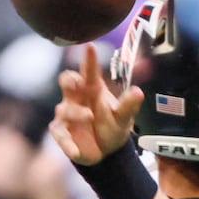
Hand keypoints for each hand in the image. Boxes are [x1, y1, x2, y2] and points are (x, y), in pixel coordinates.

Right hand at [49, 43, 142, 165]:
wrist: (105, 153)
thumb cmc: (112, 128)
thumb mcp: (123, 118)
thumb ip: (129, 105)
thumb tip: (138, 92)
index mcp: (92, 90)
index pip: (89, 72)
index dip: (89, 59)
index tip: (90, 46)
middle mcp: (77, 98)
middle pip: (67, 81)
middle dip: (69, 80)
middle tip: (77, 81)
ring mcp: (67, 114)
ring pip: (65, 109)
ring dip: (76, 113)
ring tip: (89, 116)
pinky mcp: (62, 131)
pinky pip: (60, 134)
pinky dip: (67, 143)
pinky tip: (76, 151)